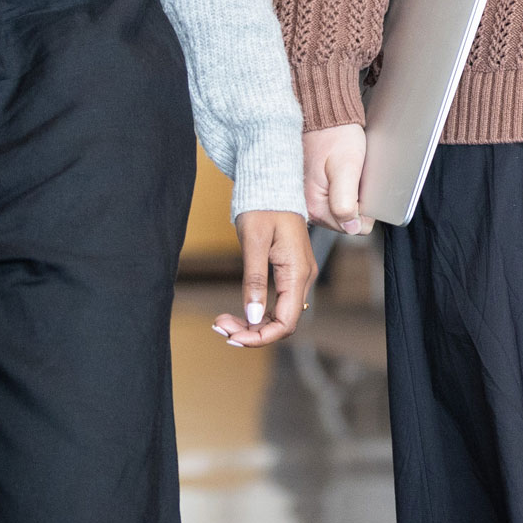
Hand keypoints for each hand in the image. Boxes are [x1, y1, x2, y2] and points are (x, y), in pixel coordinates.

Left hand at [211, 210, 313, 348]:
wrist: (272, 184)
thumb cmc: (262, 207)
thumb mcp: (253, 242)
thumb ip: (254, 281)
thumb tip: (253, 316)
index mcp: (297, 272)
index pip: (286, 322)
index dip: (260, 337)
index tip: (232, 337)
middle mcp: (303, 277)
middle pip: (282, 322)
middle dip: (251, 332)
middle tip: (219, 327)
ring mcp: (298, 275)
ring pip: (279, 314)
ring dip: (252, 324)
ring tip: (223, 322)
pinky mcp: (290, 272)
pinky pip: (278, 302)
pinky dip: (257, 312)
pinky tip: (238, 312)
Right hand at [303, 123, 370, 236]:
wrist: (324, 118)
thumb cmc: (334, 136)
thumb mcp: (346, 168)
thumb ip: (346, 202)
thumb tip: (352, 227)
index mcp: (314, 206)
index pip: (352, 228)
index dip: (364, 210)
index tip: (361, 188)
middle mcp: (307, 206)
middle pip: (346, 221)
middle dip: (356, 202)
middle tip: (353, 178)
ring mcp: (308, 199)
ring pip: (343, 210)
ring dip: (350, 195)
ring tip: (346, 173)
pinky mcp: (312, 190)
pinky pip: (335, 200)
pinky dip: (343, 189)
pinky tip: (341, 174)